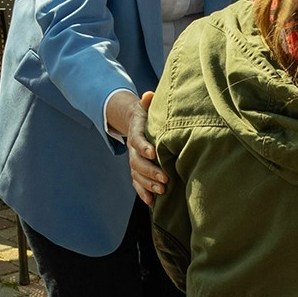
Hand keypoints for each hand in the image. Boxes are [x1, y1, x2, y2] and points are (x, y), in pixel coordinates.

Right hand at [126, 90, 168, 204]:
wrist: (135, 121)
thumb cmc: (147, 113)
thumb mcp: (146, 106)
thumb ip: (148, 102)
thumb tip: (148, 95)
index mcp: (136, 131)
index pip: (138, 139)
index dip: (144, 146)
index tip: (153, 153)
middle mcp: (133, 147)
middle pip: (138, 161)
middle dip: (150, 171)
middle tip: (165, 179)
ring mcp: (134, 159)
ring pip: (137, 174)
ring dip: (148, 184)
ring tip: (162, 190)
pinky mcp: (136, 168)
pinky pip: (136, 182)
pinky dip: (142, 192)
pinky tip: (150, 201)